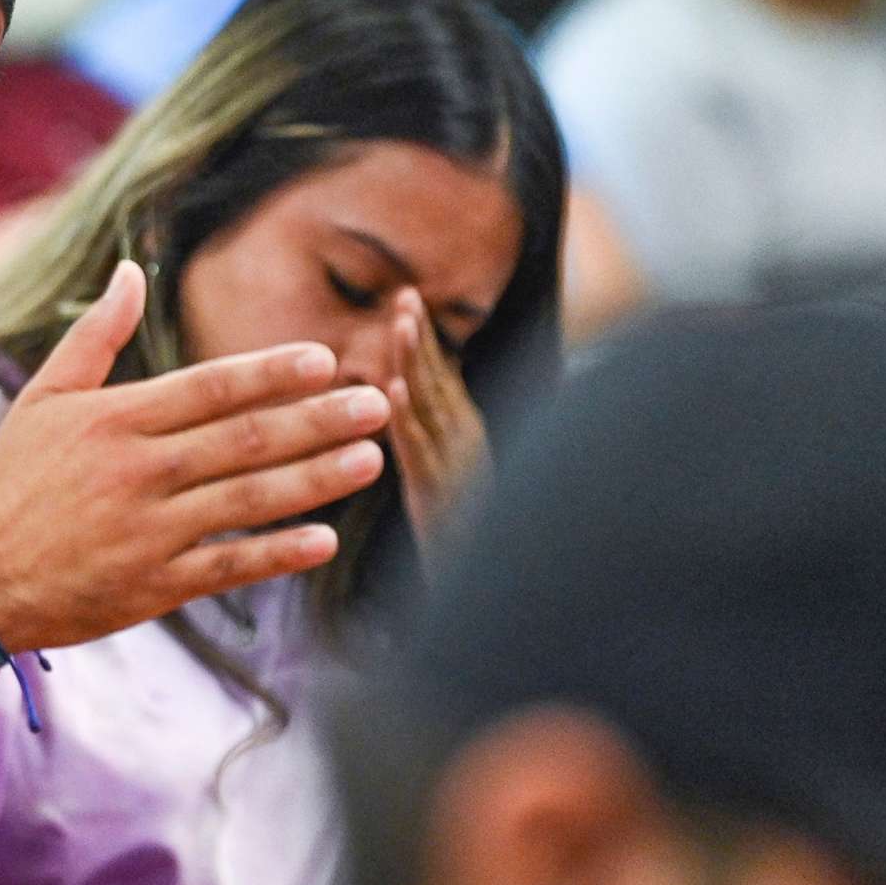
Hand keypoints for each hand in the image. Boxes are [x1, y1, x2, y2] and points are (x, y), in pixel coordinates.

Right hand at [0, 263, 387, 651]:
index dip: (269, 374)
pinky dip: (277, 554)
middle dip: (317, 420)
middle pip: (243, 440)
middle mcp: (138, 472)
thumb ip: (95, 336)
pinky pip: (228, 566)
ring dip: (315, 480)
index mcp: (115, 421)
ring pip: (247, 499)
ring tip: (370, 460)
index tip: (324, 360)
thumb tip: (131, 270)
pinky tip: (325, 540)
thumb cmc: (14, 482)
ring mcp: (149, 532)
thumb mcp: (44, 399)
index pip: (208, 388)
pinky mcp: (155, 587)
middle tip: (378, 404)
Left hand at [384, 287, 487, 558]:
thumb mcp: (448, 474)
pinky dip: (406, 419)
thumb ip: (434, 435)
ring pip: (431, 407)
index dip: (422, 337)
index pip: (440, 376)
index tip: (405, 296)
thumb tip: (415, 394)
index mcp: (464, 434)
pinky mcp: (440, 495)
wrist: (493, 591)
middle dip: (419, 335)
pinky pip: (420, 452)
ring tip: (398, 323)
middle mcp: (465, 443)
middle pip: (437, 380)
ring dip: (414, 362)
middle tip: (403, 293)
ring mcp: (455, 467)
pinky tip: (393, 391)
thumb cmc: (465, 535)